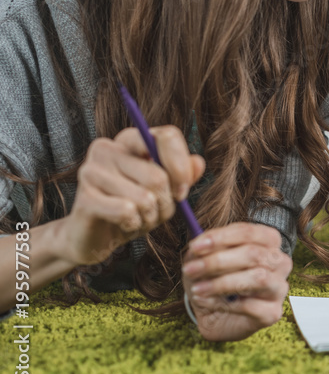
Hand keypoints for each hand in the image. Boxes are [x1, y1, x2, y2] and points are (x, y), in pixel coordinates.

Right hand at [58, 126, 204, 266]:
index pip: (167, 136)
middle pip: (158, 175)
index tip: (181, 192)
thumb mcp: (164, 191)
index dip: (181, 167)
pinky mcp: (84, 198)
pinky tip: (125, 224)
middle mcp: (107, 148)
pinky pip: (127, 211)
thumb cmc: (132, 209)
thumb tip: (198, 163)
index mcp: (129, 140)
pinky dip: (134, 224)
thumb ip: (182, 175)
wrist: (94, 237)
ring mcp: (91, 171)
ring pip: (145, 197)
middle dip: (166, 203)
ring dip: (150, 217)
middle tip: (155, 212)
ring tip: (138, 218)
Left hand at [181, 223, 291, 341]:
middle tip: (190, 269)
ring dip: (221, 283)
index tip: (195, 246)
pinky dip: (222, 304)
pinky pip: (251, 305)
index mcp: (268, 243)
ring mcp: (279, 288)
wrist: (215, 314)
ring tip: (197, 289)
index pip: (251, 232)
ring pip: (259, 278)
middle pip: (255, 254)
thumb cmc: (214, 279)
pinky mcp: (272, 312)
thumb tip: (200, 244)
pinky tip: (206, 302)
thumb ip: (205, 249)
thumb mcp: (204, 259)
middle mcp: (280, 263)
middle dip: (218, 261)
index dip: (223, 237)